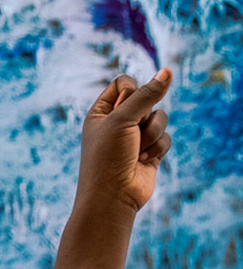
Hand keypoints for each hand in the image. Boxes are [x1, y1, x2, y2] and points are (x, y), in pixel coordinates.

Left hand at [78, 70, 172, 212]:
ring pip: (160, 118)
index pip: (124, 83)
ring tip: (135, 152)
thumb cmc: (108, 158)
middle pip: (146, 99)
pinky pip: (166, 137)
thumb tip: (167, 72)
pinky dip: (157, 148)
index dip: (130, 92)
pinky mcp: (150, 151)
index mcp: (101, 113)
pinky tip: (143, 162)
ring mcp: (135, 137)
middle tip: (128, 135)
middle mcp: (117, 123)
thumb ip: (146, 94)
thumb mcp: (122, 120)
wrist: (112, 197)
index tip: (124, 109)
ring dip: (150, 134)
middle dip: (142, 117)